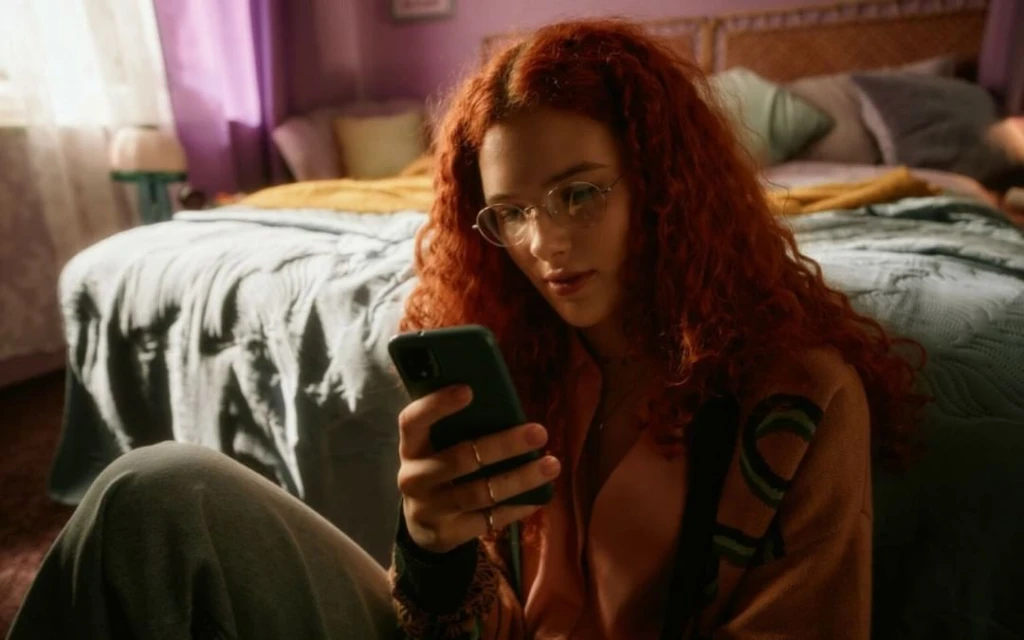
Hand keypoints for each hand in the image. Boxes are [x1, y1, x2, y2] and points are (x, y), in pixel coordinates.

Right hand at [396, 385, 561, 553]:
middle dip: (502, 445)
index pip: (413, 421)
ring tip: (551, 464)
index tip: (468, 390)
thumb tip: (505, 407)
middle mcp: (414, 478)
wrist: (422, 527)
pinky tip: (540, 495)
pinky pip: (488, 519)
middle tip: (539, 432)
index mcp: (411, 447)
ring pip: (479, 492)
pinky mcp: (448, 534)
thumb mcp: (436, 449)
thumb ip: (457, 430)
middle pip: (459, 459)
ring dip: (519, 478)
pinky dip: (517, 507)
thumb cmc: (439, 470)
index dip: (437, 405)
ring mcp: (429, 509)